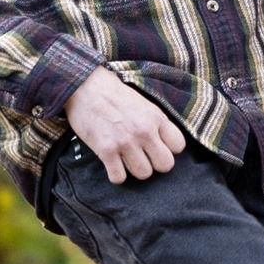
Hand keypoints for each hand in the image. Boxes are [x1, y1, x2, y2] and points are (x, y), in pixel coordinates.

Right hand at [66, 66, 186, 184]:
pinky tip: (113, 165)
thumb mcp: (144, 104)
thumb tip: (166, 144)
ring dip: (135, 169)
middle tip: (144, 157)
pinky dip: (116, 175)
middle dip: (155, 164)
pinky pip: (119, 177)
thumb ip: (157, 123)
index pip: (179, 146)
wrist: (85, 86)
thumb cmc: (115, 95)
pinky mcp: (106, 150)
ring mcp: (125, 142)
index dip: (169, 149)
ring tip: (126, 159)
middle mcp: (144, 131)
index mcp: (156, 118)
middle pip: (165, 165)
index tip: (158, 146)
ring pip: (144, 174)